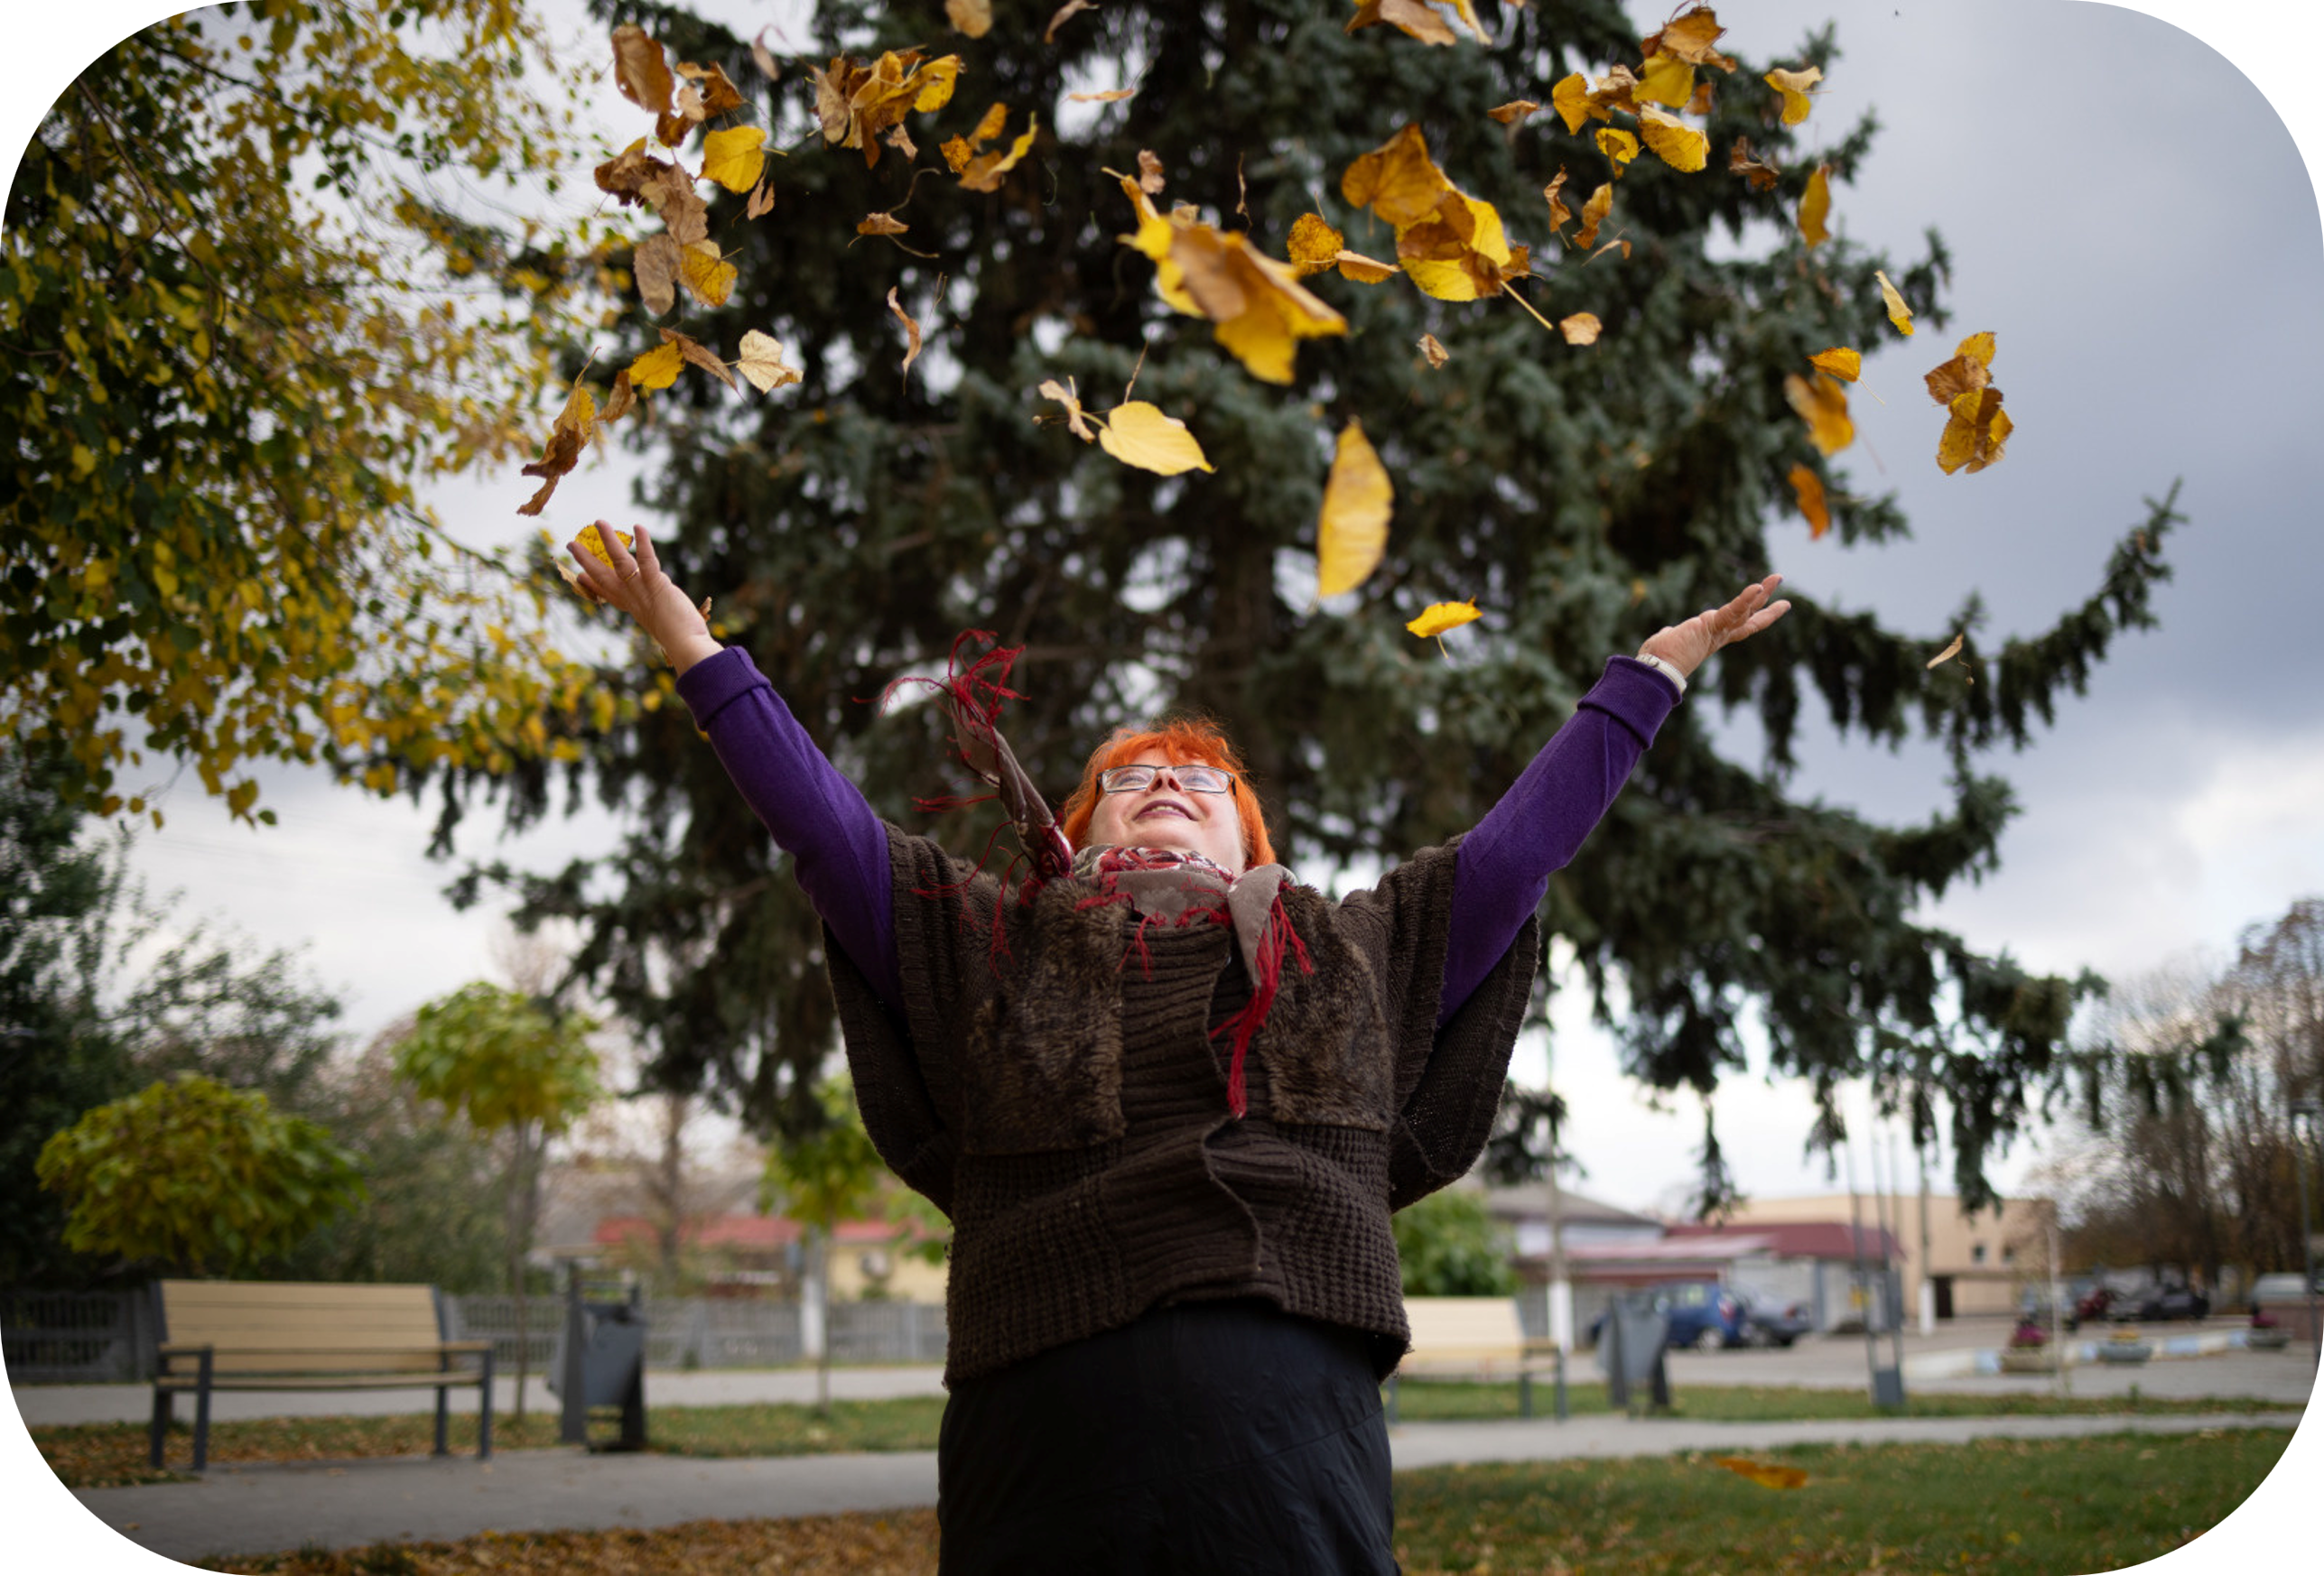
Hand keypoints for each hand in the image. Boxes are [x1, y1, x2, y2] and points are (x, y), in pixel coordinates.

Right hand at [566, 522, 720, 674]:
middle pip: (603, 576)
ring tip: (598, 522)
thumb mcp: (662, 624)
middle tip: (571, 544)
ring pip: (619, 562)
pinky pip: (646, 560)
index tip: (580, 576)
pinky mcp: (656, 585)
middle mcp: (632, 599)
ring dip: (608, 541)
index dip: (593, 584)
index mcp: (632, 608)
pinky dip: (643, 543)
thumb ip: (658, 614)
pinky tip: (638, 527)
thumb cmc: (683, 641)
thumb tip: (663, 616)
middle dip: (585, 559)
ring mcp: (641, 591)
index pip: (608, 594)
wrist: (686, 647)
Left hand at [1638, 573, 1790, 679]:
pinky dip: (1745, 598)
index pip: (1737, 626)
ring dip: (1763, 592)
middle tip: (1786, 602)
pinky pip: (1733, 610)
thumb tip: (1670, 633)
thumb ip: (1675, 633)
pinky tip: (1757, 587)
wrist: (1657, 668)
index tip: (1759, 612)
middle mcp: (1720, 636)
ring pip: (1747, 611)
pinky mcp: (1713, 625)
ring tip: (1777, 577)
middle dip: (1768, 610)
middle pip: (1750, 620)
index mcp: (1712, 638)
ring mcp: (1719, 631)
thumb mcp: (1671, 639)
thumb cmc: (1659, 658)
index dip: (1750, 616)